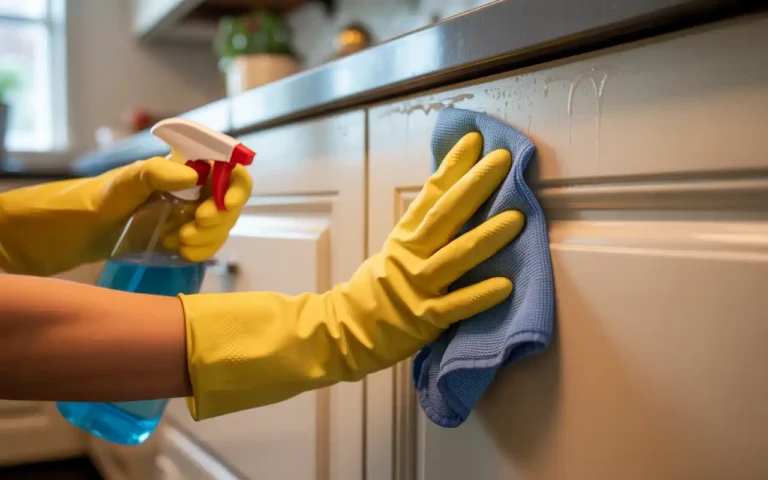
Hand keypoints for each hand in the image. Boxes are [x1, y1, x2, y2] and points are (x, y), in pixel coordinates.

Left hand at [0, 158, 251, 275]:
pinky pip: (202, 245)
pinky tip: (177, 250)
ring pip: (219, 226)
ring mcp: (179, 215)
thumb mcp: (115, 187)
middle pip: (228, 200)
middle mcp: (184, 189)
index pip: (226, 167)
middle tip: (193, 225)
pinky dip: (198, 251)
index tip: (223, 202)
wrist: (54, 239)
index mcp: (176, 168)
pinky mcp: (171, 239)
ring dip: (209, 237)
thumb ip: (153, 175)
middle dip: (220, 216)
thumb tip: (196, 175)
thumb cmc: (80, 206)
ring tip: (181, 241)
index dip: (236, 184)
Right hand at [179, 132, 525, 419]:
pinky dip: (480, 296)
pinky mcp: (424, 318)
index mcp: (406, 237)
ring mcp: (417, 286)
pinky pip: (456, 306)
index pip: (431, 195)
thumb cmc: (377, 290)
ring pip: (455, 256)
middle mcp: (411, 255)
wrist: (344, 331)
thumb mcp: (396, 252)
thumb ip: (424, 230)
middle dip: (474, 185)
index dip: (452, 166)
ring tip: (518, 218)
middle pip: (446, 215)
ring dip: (487, 236)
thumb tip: (455, 199)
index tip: (474, 140)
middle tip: (503, 160)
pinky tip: (506, 286)